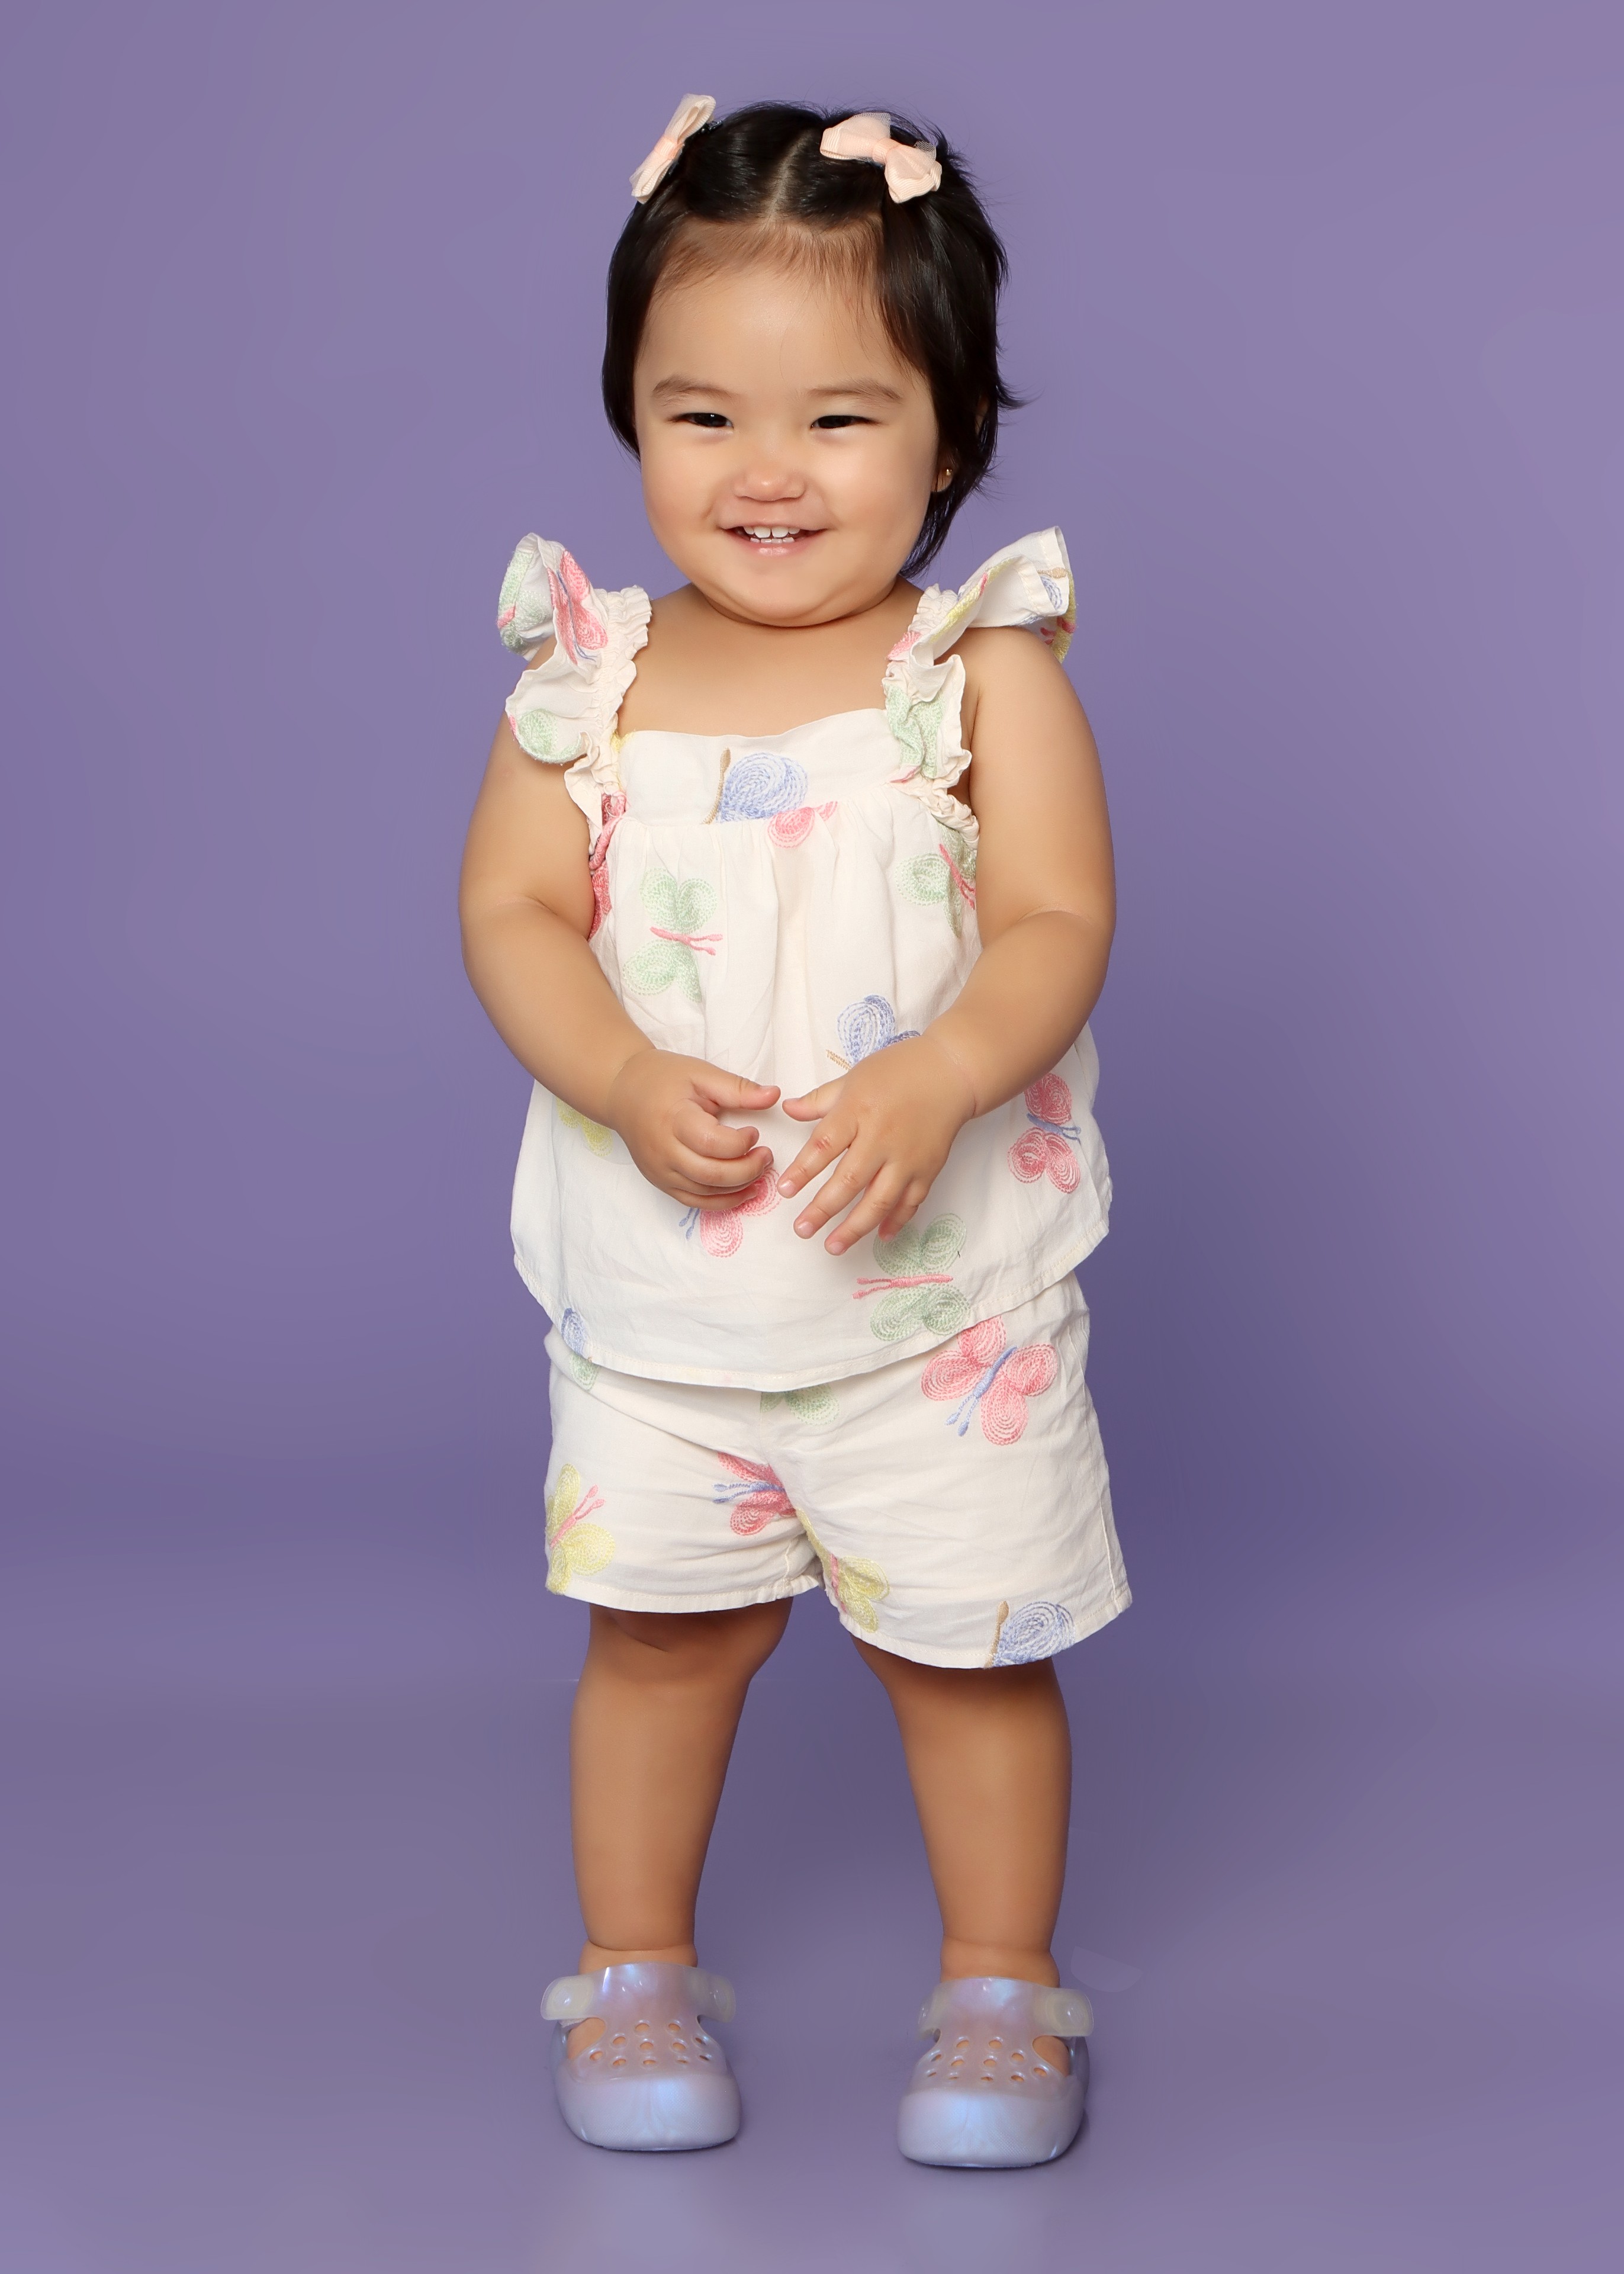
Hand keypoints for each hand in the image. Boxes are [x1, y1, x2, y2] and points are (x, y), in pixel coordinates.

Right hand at [602, 1050, 779, 1209]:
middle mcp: (664, 1151)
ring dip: (739, 1187)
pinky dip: (723, 1202)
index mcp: (674, 1120)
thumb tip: (774, 1096)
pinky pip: (695, 1203)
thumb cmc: (662, 1079)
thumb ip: (737, 1089)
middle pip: (711, 1175)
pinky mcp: (662, 1183)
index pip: (712, 1143)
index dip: (741, 1143)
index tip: (754, 1131)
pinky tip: (744, 1191)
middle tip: (766, 1156)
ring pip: (705, 1193)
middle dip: (747, 1170)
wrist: (623, 1092)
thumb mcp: (701, 1074)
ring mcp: (660, 1172)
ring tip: (759, 1171)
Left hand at [776, 1036, 977, 1253]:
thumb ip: (820, 1100)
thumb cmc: (899, 1071)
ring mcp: (907, 1157)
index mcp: (857, 1110)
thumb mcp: (853, 1078)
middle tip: (802, 1229)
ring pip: (879, 1200)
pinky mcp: (928, 1168)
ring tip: (834, 1246)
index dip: (802, 1171)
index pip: (823, 1146)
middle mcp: (882, 1137)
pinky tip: (880, 1236)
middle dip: (822, 1210)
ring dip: (855, 1227)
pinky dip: (896, 1221)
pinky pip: (910, 1202)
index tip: (784, 1191)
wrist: (951, 1072)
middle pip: (848, 1181)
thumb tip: (788, 1109)